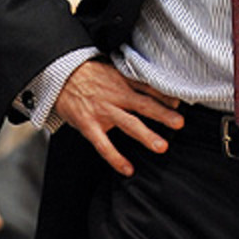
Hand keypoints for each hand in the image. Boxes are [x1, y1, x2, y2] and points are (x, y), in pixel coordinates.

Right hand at [54, 59, 183, 176]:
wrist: (58, 76)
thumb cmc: (87, 74)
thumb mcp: (110, 69)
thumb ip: (129, 79)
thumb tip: (150, 86)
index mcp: (121, 80)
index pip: (148, 87)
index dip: (164, 95)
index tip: (180, 103)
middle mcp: (115, 95)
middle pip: (144, 105)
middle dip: (163, 114)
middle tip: (180, 123)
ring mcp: (103, 111)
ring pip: (129, 124)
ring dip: (146, 135)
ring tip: (162, 146)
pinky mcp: (89, 125)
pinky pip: (104, 145)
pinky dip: (116, 158)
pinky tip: (127, 169)